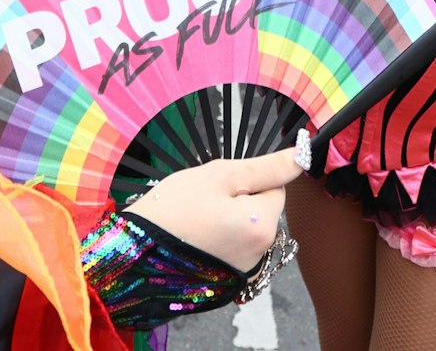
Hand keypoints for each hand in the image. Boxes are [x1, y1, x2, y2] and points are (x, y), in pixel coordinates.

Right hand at [125, 146, 304, 270]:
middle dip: (239, 198)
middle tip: (202, 199)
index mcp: (263, 226)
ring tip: (195, 219)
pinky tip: (195, 236)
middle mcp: (261, 254)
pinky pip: (233, 247)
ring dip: (229, 218)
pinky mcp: (226, 280)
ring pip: (247, 227)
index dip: (247, 178)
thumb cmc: (173, 210)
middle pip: (263, 209)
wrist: (132, 255)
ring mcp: (244, 271)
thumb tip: (302, 155)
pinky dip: (219, 238)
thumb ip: (266, 167)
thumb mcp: (219, 175)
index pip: (276, 187)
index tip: (218, 184)